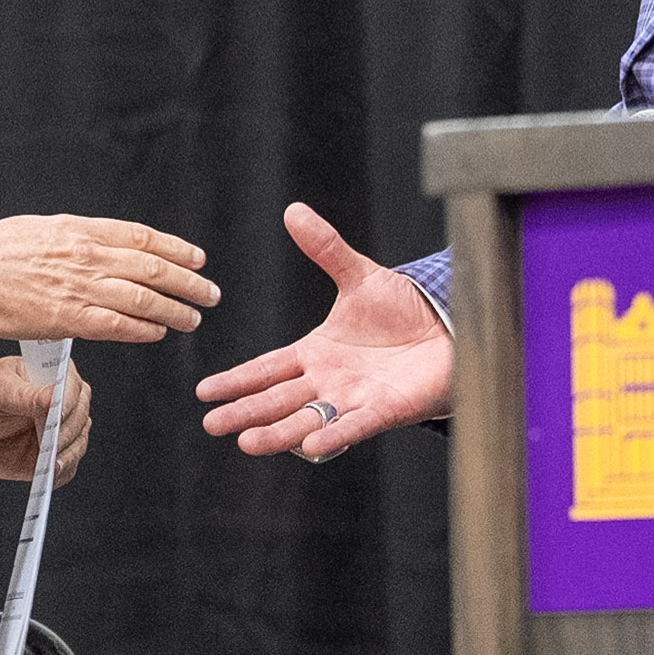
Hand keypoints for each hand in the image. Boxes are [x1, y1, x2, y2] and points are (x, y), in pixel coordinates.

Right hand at [0, 216, 218, 342]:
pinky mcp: (66, 317)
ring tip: (193, 318)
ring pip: (142, 297)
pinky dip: (143, 329)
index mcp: (79, 229)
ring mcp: (78, 286)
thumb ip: (71, 241)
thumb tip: (94, 249)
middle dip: (187, 281)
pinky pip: (116, 325)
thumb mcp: (38, 230)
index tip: (197, 257)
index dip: (174, 249)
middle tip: (209, 292)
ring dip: (174, 308)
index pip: (141, 237)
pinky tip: (158, 332)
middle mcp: (86, 254)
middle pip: (151, 267)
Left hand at [0, 353, 91, 483]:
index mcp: (53, 376)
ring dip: (68, 454)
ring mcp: (61, 430)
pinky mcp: (54, 454)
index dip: (67, 401)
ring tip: (53, 464)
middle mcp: (64, 402)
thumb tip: (51, 397)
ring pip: (78, 442)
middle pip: (79, 416)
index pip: (71, 385)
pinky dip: (62, 472)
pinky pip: (66, 466)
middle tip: (53, 444)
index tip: (57, 415)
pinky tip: (50, 474)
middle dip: (67, 431)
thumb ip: (23, 395)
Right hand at [195, 203, 451, 459]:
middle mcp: (328, 381)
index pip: (268, 368)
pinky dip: (334, 434)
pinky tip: (311, 444)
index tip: (204, 391)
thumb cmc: (404, 309)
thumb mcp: (360, 275)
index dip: (238, 379)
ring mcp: (354, 398)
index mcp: (316, 352)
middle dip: (245, 412)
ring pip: (308, 419)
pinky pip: (355, 425)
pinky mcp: (385, 410)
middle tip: (212, 425)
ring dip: (278, 432)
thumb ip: (327, 248)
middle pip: (278, 399)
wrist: (449, 330)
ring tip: (248, 442)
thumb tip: (294, 211)